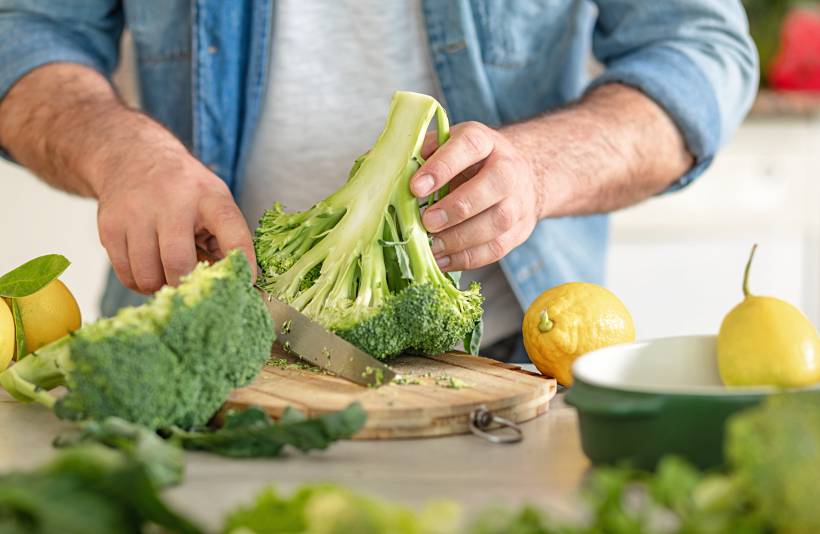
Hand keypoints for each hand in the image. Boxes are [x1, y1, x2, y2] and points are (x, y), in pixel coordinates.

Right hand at [95, 145, 254, 293]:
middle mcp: (172, 202)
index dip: (242, 261)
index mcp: (209, 197)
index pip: (232, 232)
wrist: (134, 157)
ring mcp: (136, 213)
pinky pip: (126, 275)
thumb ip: (227, 240)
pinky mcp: (110, 227)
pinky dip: (141, 284)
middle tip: (193, 285)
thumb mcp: (214, 201)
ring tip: (169, 274)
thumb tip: (238, 284)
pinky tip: (150, 269)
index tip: (247, 281)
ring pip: (148, 276)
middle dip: (188, 285)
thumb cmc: (185, 191)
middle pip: (179, 264)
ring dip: (162, 286)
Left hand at [410, 121, 542, 271]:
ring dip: (461, 239)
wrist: (515, 176)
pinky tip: (442, 259)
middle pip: (493, 184)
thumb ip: (420, 155)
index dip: (443, 166)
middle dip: (457, 207)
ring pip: (498, 221)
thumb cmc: (469, 163)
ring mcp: (519, 201)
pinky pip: (496, 248)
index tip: (416, 187)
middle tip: (428, 222)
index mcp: (485, 142)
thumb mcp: (446, 148)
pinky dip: (466, 258)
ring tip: (432, 246)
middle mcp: (508, 168)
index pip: (469, 145)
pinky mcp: (520, 230)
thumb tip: (384, 172)